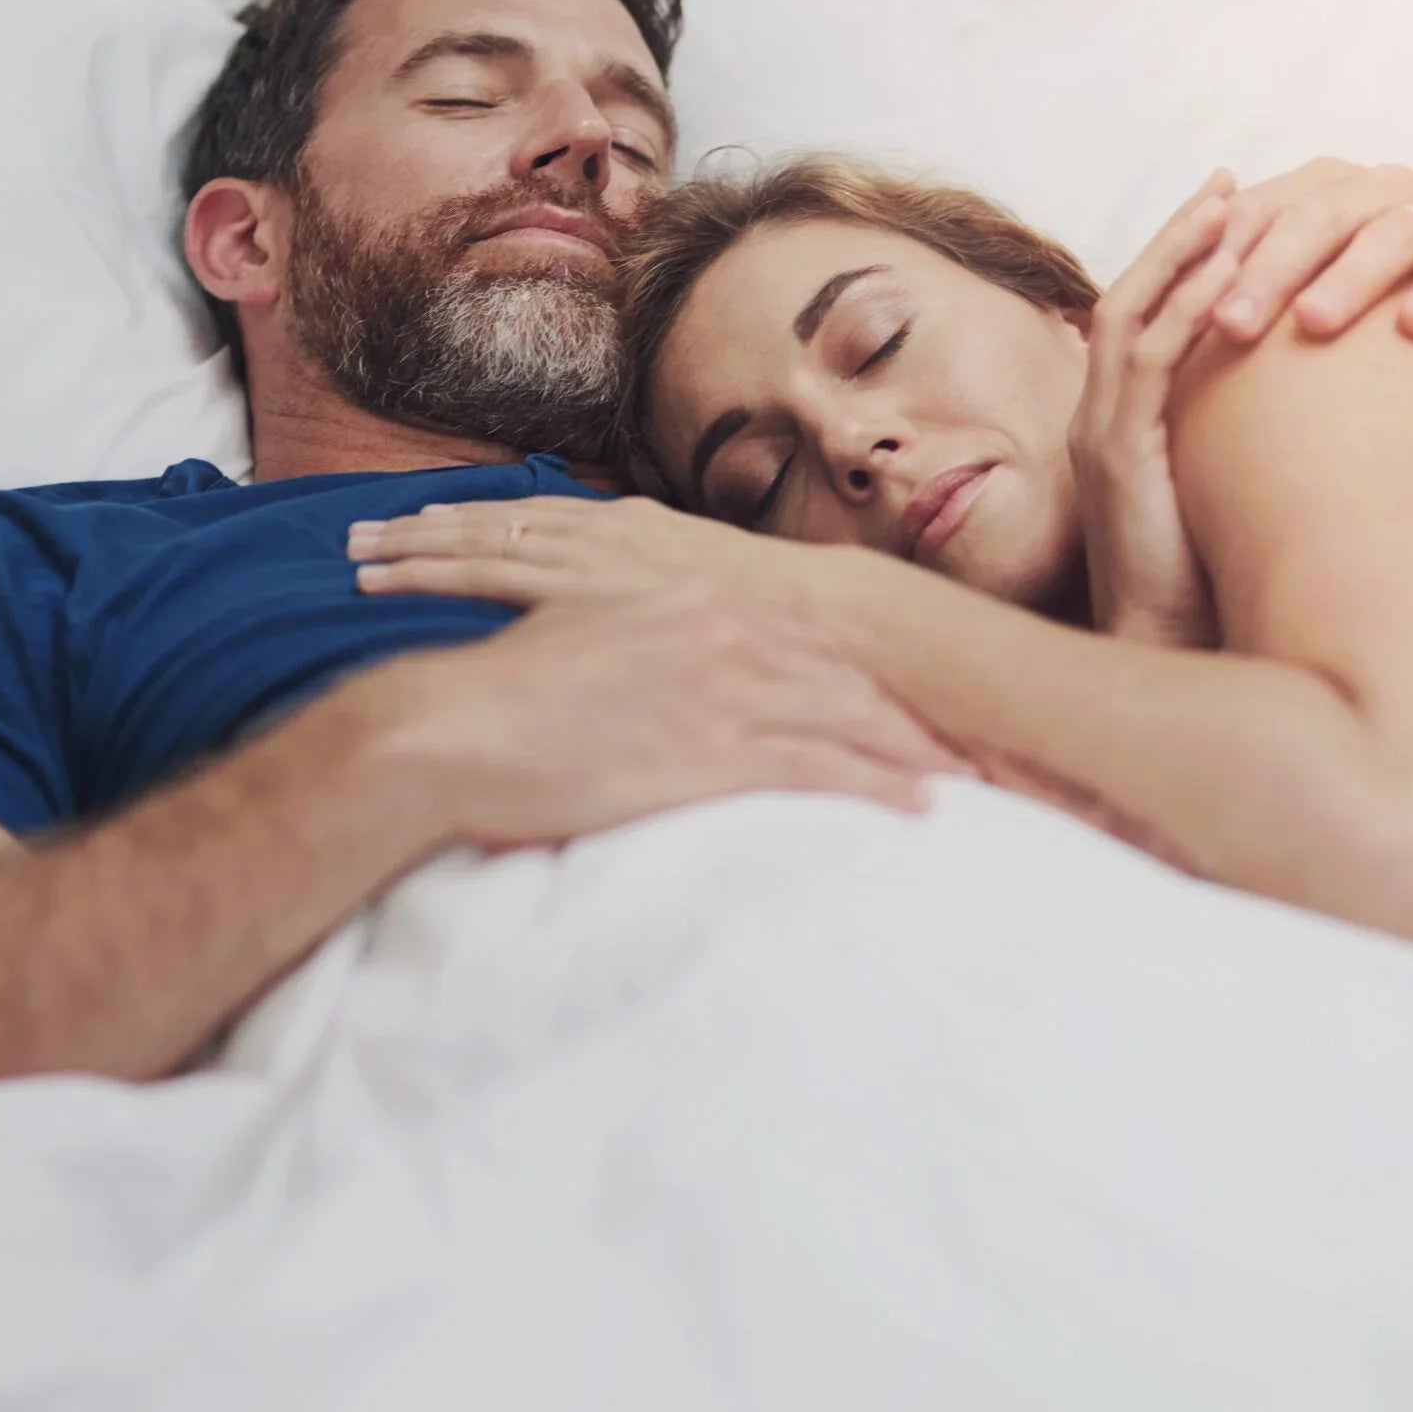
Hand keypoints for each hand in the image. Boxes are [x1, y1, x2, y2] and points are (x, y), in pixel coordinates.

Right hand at [344, 585, 969, 845]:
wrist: (451, 727)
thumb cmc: (501, 700)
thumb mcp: (583, 651)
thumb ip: (637, 655)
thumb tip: (653, 687)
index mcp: (687, 603)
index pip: (798, 642)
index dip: (857, 677)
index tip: (900, 705)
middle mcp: (718, 635)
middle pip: (839, 678)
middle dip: (904, 716)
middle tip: (961, 746)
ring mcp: (719, 691)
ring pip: (846, 721)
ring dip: (909, 755)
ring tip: (959, 784)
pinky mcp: (711, 750)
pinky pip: (820, 771)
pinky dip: (877, 788)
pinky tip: (915, 809)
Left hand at [346, 493, 827, 614]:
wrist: (830, 626)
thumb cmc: (787, 626)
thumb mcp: (720, 601)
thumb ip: (669, 606)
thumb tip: (638, 629)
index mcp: (635, 530)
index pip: (534, 518)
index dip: (473, 521)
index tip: (420, 523)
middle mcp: (604, 534)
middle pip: (492, 524)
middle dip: (423, 532)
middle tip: (356, 537)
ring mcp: (593, 563)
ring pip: (477, 545)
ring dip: (413, 552)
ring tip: (356, 562)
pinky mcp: (587, 600)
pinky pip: (491, 583)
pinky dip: (433, 578)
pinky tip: (388, 591)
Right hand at [1070, 170, 1228, 646]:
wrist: (1169, 664)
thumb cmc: (1209, 595)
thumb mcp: (1224, 504)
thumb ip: (1241, 455)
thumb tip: (1304, 424)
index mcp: (1119, 429)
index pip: (1141, 321)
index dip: (1182, 262)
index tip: (1231, 213)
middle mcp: (1099, 422)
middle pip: (1128, 298)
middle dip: (1180, 236)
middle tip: (1228, 182)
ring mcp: (1101, 436)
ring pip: (1131, 316)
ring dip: (1181, 255)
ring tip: (1229, 204)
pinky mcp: (1119, 458)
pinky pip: (1148, 363)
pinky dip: (1186, 311)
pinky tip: (1229, 275)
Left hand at [1188, 158, 1412, 362]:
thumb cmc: (1386, 312)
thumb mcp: (1314, 297)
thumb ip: (1244, 299)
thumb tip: (1139, 332)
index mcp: (1328, 197)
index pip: (1260, 214)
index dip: (1218, 256)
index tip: (1176, 310)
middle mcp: (1385, 195)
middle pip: (1319, 218)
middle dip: (1269, 270)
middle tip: (1229, 325)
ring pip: (1394, 234)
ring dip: (1351, 277)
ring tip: (1314, 322)